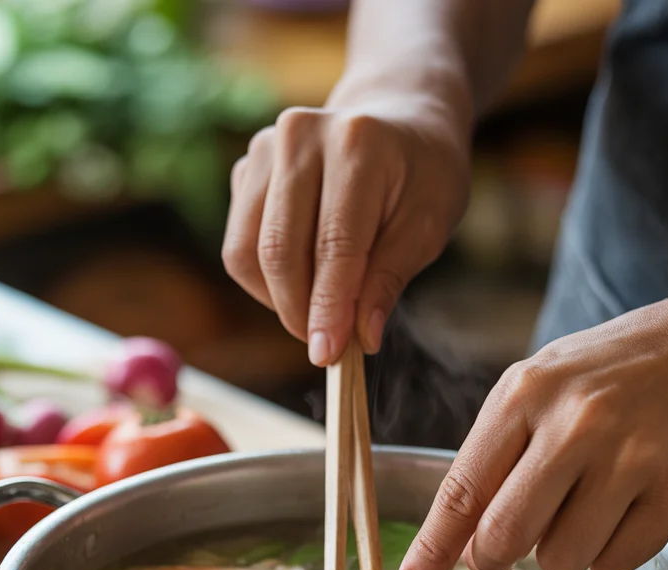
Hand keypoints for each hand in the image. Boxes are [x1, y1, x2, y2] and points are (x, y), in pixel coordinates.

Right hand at [222, 89, 470, 365]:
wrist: (398, 115)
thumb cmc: (422, 173)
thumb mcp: (428, 224)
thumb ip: (390, 278)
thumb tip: (360, 337)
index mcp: (357, 144)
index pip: (333, 244)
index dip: (328, 308)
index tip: (328, 355)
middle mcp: (300, 136)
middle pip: (278, 251)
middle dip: (299, 312)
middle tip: (325, 346)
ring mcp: (264, 149)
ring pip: (247, 253)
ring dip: (279, 299)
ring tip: (319, 310)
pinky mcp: (245, 170)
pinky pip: (239, 246)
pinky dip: (267, 280)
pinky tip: (305, 278)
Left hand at [393, 280, 667, 569]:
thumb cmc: (611, 374)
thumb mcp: (538, 389)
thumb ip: (494, 458)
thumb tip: (459, 546)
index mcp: (524, 395)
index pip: (461, 492)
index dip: (431, 553)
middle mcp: (576, 424)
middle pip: (504, 539)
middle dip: (497, 557)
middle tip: (512, 542)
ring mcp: (632, 457)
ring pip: (563, 562)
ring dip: (565, 551)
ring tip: (590, 499)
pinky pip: (618, 564)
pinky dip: (613, 551)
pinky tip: (630, 503)